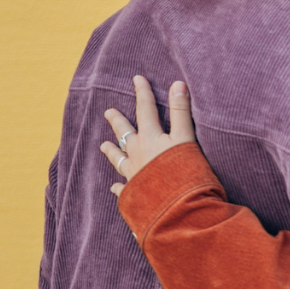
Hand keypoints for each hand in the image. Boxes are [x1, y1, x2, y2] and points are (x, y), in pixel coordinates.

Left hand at [99, 75, 194, 195]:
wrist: (178, 210)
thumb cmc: (185, 172)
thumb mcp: (186, 139)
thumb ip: (181, 113)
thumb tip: (177, 84)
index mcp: (150, 139)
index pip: (145, 110)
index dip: (142, 93)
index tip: (137, 79)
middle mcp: (138, 156)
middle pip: (125, 134)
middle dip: (118, 121)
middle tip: (108, 112)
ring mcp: (134, 176)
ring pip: (119, 160)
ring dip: (112, 152)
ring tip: (103, 146)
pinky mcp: (135, 196)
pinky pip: (123, 189)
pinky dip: (118, 186)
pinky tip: (114, 186)